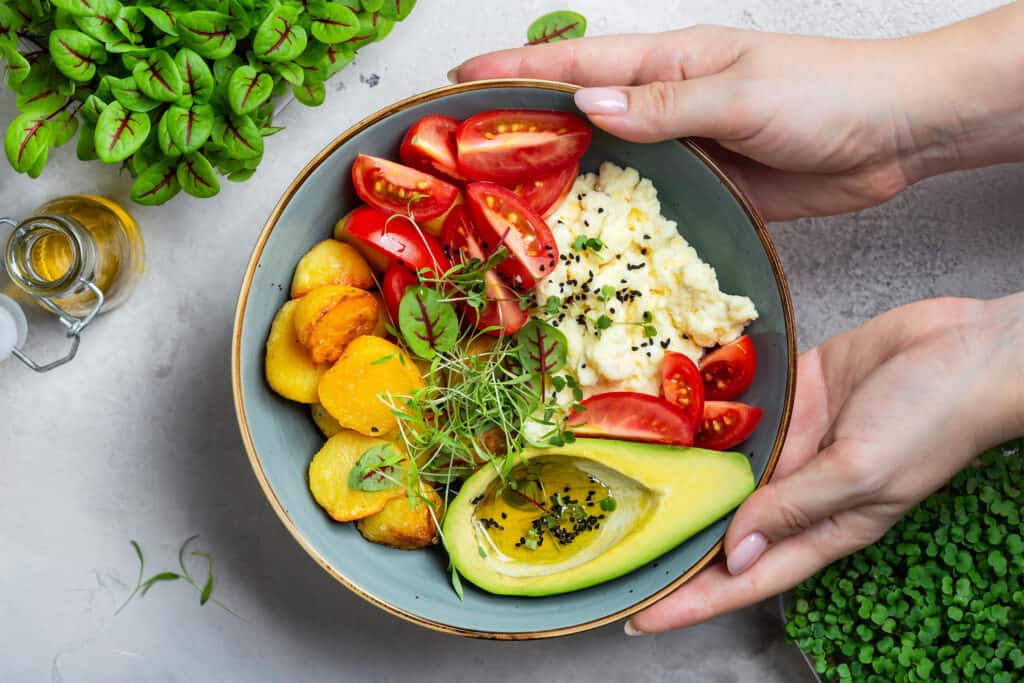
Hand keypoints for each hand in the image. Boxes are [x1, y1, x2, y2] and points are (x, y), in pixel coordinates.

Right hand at [452, 8, 1023, 220]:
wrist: (897, 133)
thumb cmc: (829, 95)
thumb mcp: (742, 95)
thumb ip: (666, 106)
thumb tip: (587, 103)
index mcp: (670, 60)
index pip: (577, 61)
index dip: (515, 69)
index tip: (459, 78)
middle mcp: (666, 102)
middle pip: (580, 112)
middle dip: (523, 127)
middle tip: (466, 155)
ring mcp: (684, 147)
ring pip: (608, 160)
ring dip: (564, 177)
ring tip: (507, 205)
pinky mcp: (706, 186)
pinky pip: (648, 200)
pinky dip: (614, 214)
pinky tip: (584, 235)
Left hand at [625, 293, 1023, 633]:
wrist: (966, 346)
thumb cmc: (933, 419)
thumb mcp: (862, 475)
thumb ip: (794, 509)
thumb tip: (735, 555)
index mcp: (820, 525)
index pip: (744, 577)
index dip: (692, 600)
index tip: (639, 618)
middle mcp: (796, 487)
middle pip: (722, 524)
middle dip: (672, 539)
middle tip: (610, 547)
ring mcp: (791, 439)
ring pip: (722, 465)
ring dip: (678, 472)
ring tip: (617, 480)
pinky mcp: (791, 394)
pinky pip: (736, 405)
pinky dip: (702, 406)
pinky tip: (658, 404)